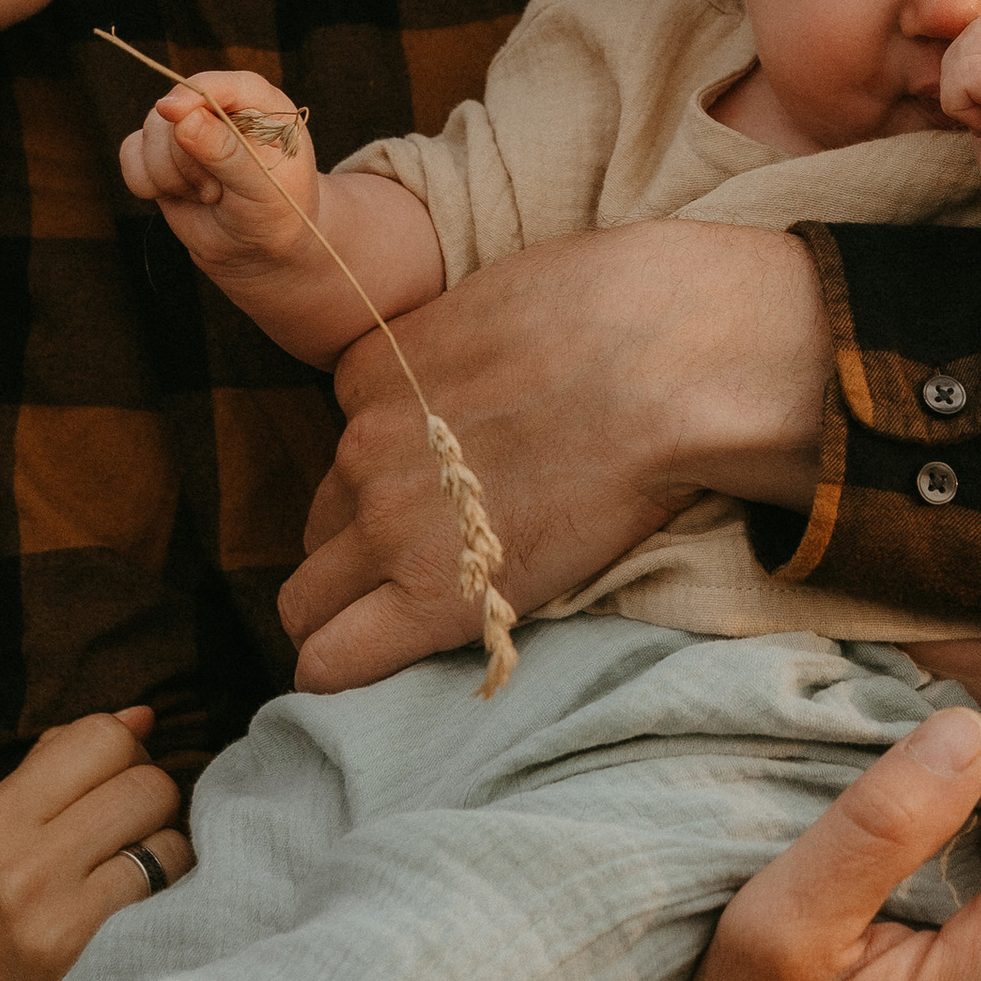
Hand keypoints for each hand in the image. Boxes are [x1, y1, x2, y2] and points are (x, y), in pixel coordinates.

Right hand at [0, 709, 187, 980]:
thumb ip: (56, 776)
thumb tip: (142, 715)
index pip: (96, 736)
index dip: (125, 754)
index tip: (116, 789)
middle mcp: (16, 863)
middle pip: (143, 776)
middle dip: (152, 801)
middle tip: (131, 841)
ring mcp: (56, 911)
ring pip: (166, 826)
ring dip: (168, 848)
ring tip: (136, 883)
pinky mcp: (96, 952)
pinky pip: (174, 880)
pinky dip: (175, 889)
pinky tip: (146, 915)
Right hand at [119, 73, 319, 280]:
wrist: (254, 251)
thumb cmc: (273, 215)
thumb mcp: (262, 188)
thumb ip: (227, 152)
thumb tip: (184, 119)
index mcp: (260, 106)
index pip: (225, 86)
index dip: (195, 94)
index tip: (173, 112)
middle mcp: (220, 109)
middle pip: (177, 113)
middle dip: (189, 162)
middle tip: (218, 191)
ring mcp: (186, 129)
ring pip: (150, 135)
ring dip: (171, 177)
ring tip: (208, 195)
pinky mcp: (159, 154)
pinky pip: (130, 154)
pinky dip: (144, 182)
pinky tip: (176, 196)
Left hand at [280, 221, 830, 691]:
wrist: (669, 370)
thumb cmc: (625, 318)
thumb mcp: (510, 304)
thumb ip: (472, 351)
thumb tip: (496, 372)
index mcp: (376, 371)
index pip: (346, 449)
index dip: (388, 484)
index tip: (441, 501)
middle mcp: (363, 446)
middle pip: (321, 527)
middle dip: (355, 556)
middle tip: (427, 574)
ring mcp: (387, 524)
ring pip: (311, 597)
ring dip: (347, 615)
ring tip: (405, 633)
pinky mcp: (428, 595)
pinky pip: (335, 658)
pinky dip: (338, 672)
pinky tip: (363, 677)